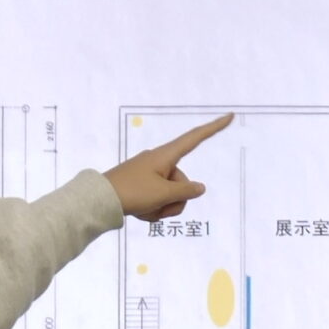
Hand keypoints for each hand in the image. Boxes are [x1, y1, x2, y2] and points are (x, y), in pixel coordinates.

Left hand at [103, 114, 231, 221]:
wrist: (99, 200)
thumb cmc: (132, 192)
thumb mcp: (163, 194)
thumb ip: (186, 191)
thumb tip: (199, 188)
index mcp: (165, 155)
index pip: (195, 138)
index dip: (213, 128)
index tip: (229, 116)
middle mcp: (159, 161)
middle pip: (182, 183)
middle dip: (175, 201)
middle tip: (157, 206)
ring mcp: (149, 174)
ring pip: (170, 196)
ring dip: (161, 209)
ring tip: (144, 211)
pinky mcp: (140, 186)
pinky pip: (155, 201)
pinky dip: (151, 210)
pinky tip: (138, 213)